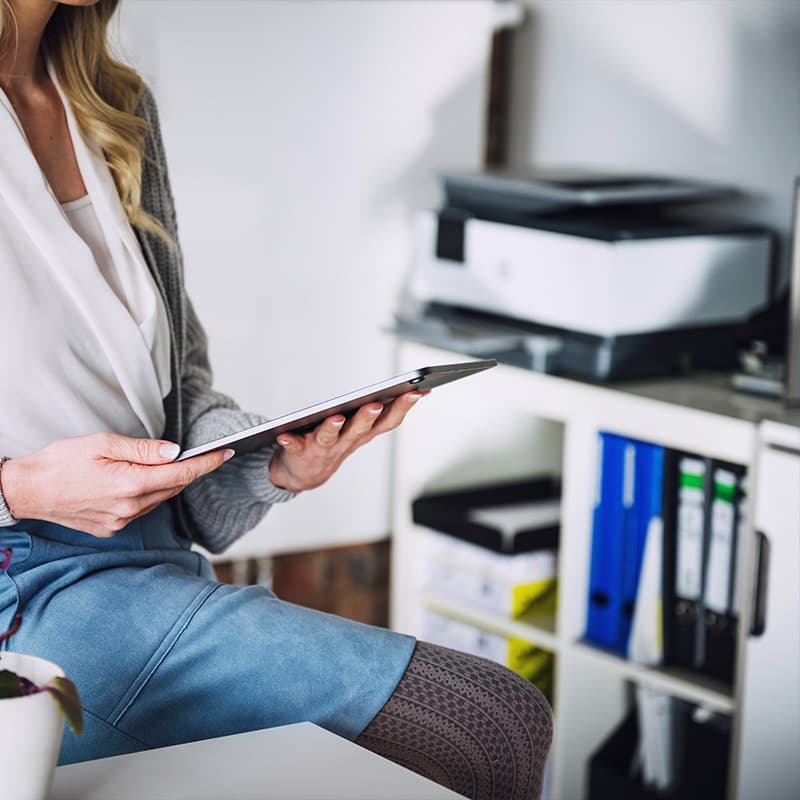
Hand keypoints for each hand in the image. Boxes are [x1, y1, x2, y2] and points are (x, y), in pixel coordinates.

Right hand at [0, 432, 231, 536]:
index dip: (207, 463)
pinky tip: (139, 481)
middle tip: (200, 453)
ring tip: (165, 464)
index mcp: (130, 484)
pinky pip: (142, 509)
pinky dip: (148, 494)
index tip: (225, 453)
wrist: (28, 491)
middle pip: (173, 487)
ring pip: (159, 499)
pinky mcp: (112, 529)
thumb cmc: (61, 462)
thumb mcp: (102, 444)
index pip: (181, 473)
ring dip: (167, 482)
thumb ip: (142, 449)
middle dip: (188, 470)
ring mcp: (121, 522)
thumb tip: (174, 451)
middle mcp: (130, 508)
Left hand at [268, 390, 425, 492]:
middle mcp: (346, 441)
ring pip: (330, 437)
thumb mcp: (362, 429)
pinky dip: (289, 442)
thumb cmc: (335, 442)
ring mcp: (324, 448)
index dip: (404, 406)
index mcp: (363, 433)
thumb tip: (415, 390)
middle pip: (360, 428)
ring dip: (333, 428)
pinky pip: (294, 446)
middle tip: (374, 404)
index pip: (388, 420)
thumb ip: (383, 411)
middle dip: (368, 416)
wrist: (304, 474)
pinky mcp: (300, 451)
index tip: (419, 391)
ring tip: (335, 418)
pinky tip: (284, 435)